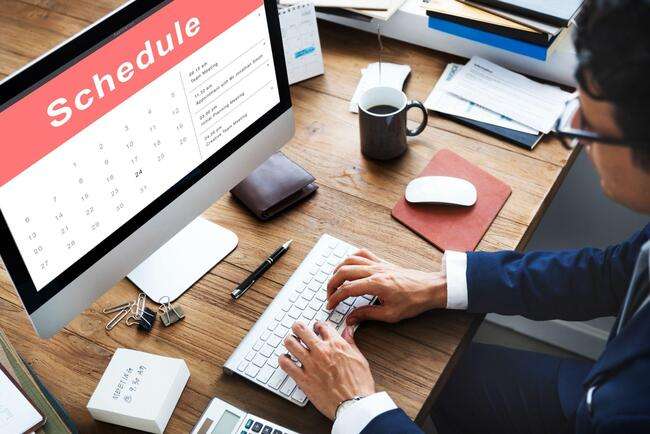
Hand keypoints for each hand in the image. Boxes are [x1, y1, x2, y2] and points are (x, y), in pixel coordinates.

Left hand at [279, 321, 374, 419]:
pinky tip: (286, 360)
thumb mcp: (359, 359)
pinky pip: (286, 364)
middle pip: (301, 329)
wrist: (354, 405)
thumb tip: (347, 331)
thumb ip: (351, 343)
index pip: (321, 325)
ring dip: (290, 341)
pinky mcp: (303, 379)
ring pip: (290, 343)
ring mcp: (310, 364)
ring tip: (292, 344)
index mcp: (336, 345)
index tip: (316, 328)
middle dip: (298, 328)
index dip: (317, 325)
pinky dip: (283, 360)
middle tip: (298, 331)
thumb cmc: (359, 385)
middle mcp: (321, 351)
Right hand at [327, 249, 446, 324]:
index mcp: (376, 284)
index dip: (335, 298)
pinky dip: (352, 257)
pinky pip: (363, 253)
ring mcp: (379, 264)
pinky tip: (349, 265)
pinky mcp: (383, 262)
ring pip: (350, 260)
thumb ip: (367, 314)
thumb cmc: (414, 301)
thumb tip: (351, 318)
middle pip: (343, 272)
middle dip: (332, 284)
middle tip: (329, 295)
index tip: (330, 306)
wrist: (430, 288)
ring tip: (335, 281)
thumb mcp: (390, 314)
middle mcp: (375, 271)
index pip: (347, 289)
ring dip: (338, 270)